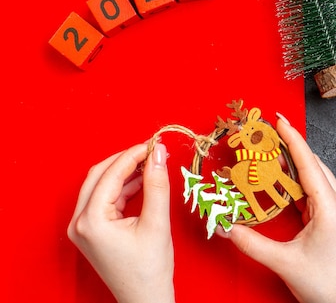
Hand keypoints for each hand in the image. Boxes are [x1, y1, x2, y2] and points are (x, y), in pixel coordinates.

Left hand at [67, 143, 174, 302]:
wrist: (145, 299)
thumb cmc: (150, 269)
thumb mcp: (157, 222)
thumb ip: (157, 184)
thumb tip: (158, 153)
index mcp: (91, 221)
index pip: (111, 174)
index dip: (134, 155)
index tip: (154, 143)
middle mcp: (80, 222)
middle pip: (99, 175)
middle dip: (126, 160)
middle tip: (152, 150)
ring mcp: (82, 227)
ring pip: (101, 185)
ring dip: (125, 172)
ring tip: (151, 164)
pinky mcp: (91, 230)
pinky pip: (104, 198)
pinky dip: (123, 187)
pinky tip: (143, 182)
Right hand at [217, 115, 335, 302]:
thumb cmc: (325, 284)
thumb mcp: (284, 262)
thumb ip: (252, 243)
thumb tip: (226, 227)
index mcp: (330, 207)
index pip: (309, 163)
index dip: (292, 139)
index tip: (278, 120)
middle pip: (314, 164)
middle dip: (290, 147)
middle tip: (267, 134)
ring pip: (316, 176)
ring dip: (294, 164)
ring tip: (270, 155)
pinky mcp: (334, 218)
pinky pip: (315, 191)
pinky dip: (298, 182)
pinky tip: (282, 183)